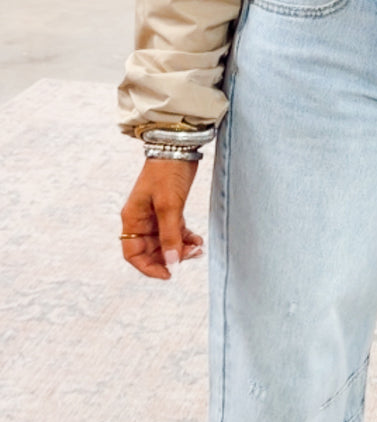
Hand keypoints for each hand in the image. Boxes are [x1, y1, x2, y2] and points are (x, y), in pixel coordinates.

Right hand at [120, 157, 204, 280]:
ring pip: (166, 242)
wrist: (178, 146)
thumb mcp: (169, 205)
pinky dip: (186, 238)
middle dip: (170, 257)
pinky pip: (175, 232)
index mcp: (133, 219)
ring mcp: (155, 215)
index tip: (168, 274)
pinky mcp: (169, 209)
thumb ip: (170, 235)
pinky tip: (198, 240)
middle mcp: (141, 219)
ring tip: (198, 247)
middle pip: (151, 251)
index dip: (148, 268)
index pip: (132, 254)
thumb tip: (172, 263)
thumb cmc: (167, 172)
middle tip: (191, 255)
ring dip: (181, 249)